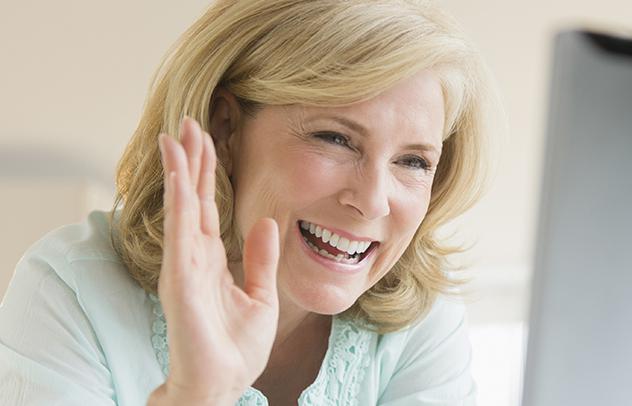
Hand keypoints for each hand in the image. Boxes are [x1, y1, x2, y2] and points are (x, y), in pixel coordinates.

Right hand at [153, 117, 279, 402]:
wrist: (223, 382)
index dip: (208, 171)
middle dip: (190, 159)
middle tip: (188, 120)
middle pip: (191, 197)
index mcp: (210, 258)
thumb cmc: (235, 346)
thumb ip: (260, 259)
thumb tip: (267, 222)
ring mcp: (183, 266)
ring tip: (176, 136)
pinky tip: (181, 177)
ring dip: (179, 171)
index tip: (206, 136)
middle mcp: (192, 256)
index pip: (207, 205)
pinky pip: (180, 233)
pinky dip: (180, 203)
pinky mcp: (180, 279)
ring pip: (181, 208)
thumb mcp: (260, 295)